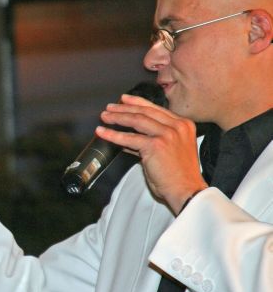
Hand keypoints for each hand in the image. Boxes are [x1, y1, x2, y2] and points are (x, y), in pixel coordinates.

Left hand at [95, 94, 207, 214]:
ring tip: (104, 117)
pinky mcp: (156, 145)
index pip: (156, 109)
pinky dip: (113, 135)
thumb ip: (152, 141)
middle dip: (124, 108)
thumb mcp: (169, 151)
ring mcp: (168, 134)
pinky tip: (103, 133)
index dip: (138, 103)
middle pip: (146, 111)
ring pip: (137, 120)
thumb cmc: (179, 176)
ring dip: (117, 118)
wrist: (188, 191)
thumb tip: (130, 138)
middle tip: (109, 107)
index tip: (124, 100)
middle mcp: (177, 126)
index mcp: (184, 125)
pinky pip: (130, 138)